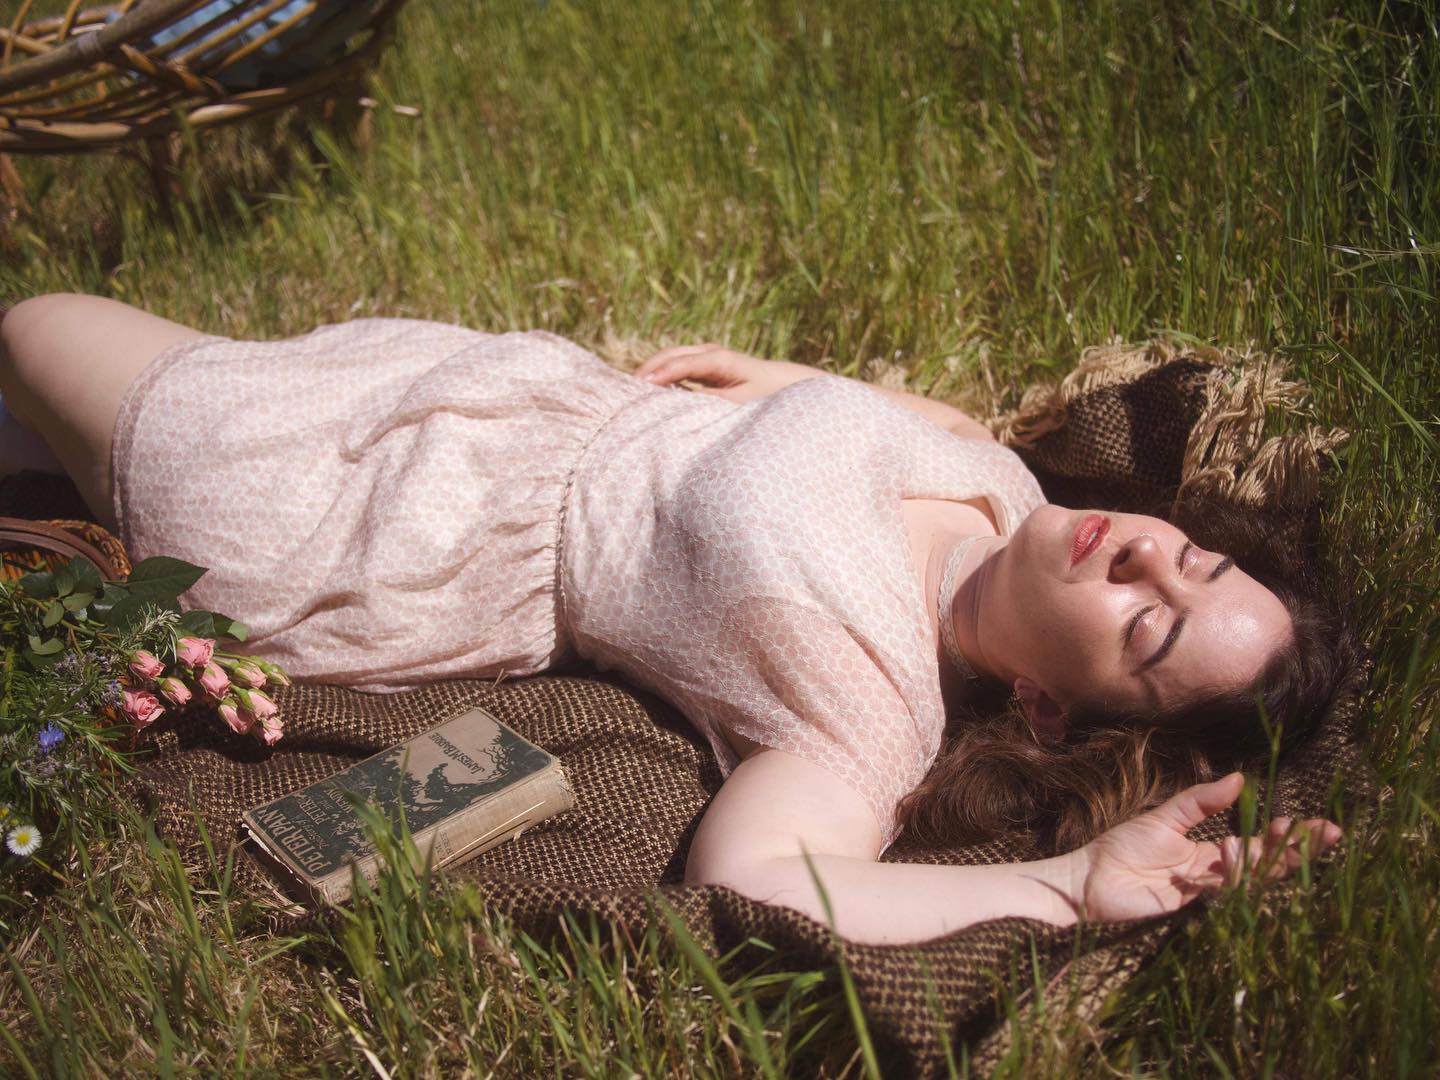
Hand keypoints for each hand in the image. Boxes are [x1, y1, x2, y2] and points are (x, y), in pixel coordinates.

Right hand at [633, 345, 813, 403]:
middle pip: (671, 354)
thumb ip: (711, 403)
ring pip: (670, 358)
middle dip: (648, 369)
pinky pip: (675, 367)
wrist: (783, 385)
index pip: (683, 363)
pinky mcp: (703, 364)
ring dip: (651, 372)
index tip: (642, 386)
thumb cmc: (765, 397)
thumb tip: (680, 404)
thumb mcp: (740, 405)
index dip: (662, 373)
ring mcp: (705, 355)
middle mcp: (710, 352)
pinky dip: (660, 376)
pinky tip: (648, 392)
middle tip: (625, 390)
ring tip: (630, 392)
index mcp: (721, 359)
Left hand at [1073, 773, 1341, 922]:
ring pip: (1250, 876)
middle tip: (1328, 834)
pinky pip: (1223, 891)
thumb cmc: (1121, 846)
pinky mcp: (1191, 905)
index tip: (1317, 824)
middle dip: (1297, 848)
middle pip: (1265, 862)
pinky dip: (1233, 873)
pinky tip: (1240, 853)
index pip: (1259, 843)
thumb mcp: (1165, 817)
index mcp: (1209, 850)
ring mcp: (1205, 890)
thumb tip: (1240, 778)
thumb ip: (1201, 802)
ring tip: (1282, 834)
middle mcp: (1214, 872)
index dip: (1288, 835)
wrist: (1088, 878)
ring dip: (1267, 855)